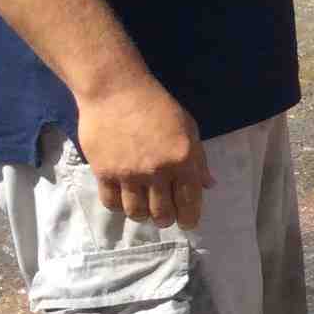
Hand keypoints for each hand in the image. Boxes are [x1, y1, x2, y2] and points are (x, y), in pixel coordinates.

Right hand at [76, 80, 213, 229]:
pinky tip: (124, 199)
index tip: (188, 222)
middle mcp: (157, 171)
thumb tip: (208, 185)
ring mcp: (129, 174)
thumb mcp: (189, 128)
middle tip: (166, 215)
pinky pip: (111, 203)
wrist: (116, 91)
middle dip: (167, 219)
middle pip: (162, 213)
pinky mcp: (104, 172)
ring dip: (144, 215)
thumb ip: (199, 160)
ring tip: (145, 209)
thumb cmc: (158, 106)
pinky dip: (119, 206)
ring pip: (137, 212)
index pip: (189, 201)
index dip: (190, 218)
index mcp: (182, 160)